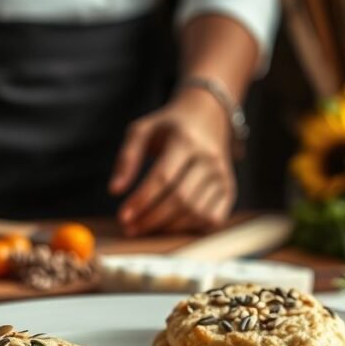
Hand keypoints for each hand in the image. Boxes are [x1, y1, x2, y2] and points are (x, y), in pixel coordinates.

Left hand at [110, 89, 235, 235]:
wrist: (208, 117)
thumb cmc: (168, 127)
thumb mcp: (143, 130)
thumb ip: (127, 158)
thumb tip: (115, 190)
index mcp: (186, 140)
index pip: (163, 177)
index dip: (142, 200)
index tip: (123, 217)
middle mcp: (209, 158)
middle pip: (180, 198)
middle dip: (152, 219)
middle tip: (130, 229)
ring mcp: (222, 175)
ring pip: (196, 212)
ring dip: (168, 227)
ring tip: (145, 228)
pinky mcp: (229, 189)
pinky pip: (212, 218)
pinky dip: (190, 229)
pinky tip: (171, 226)